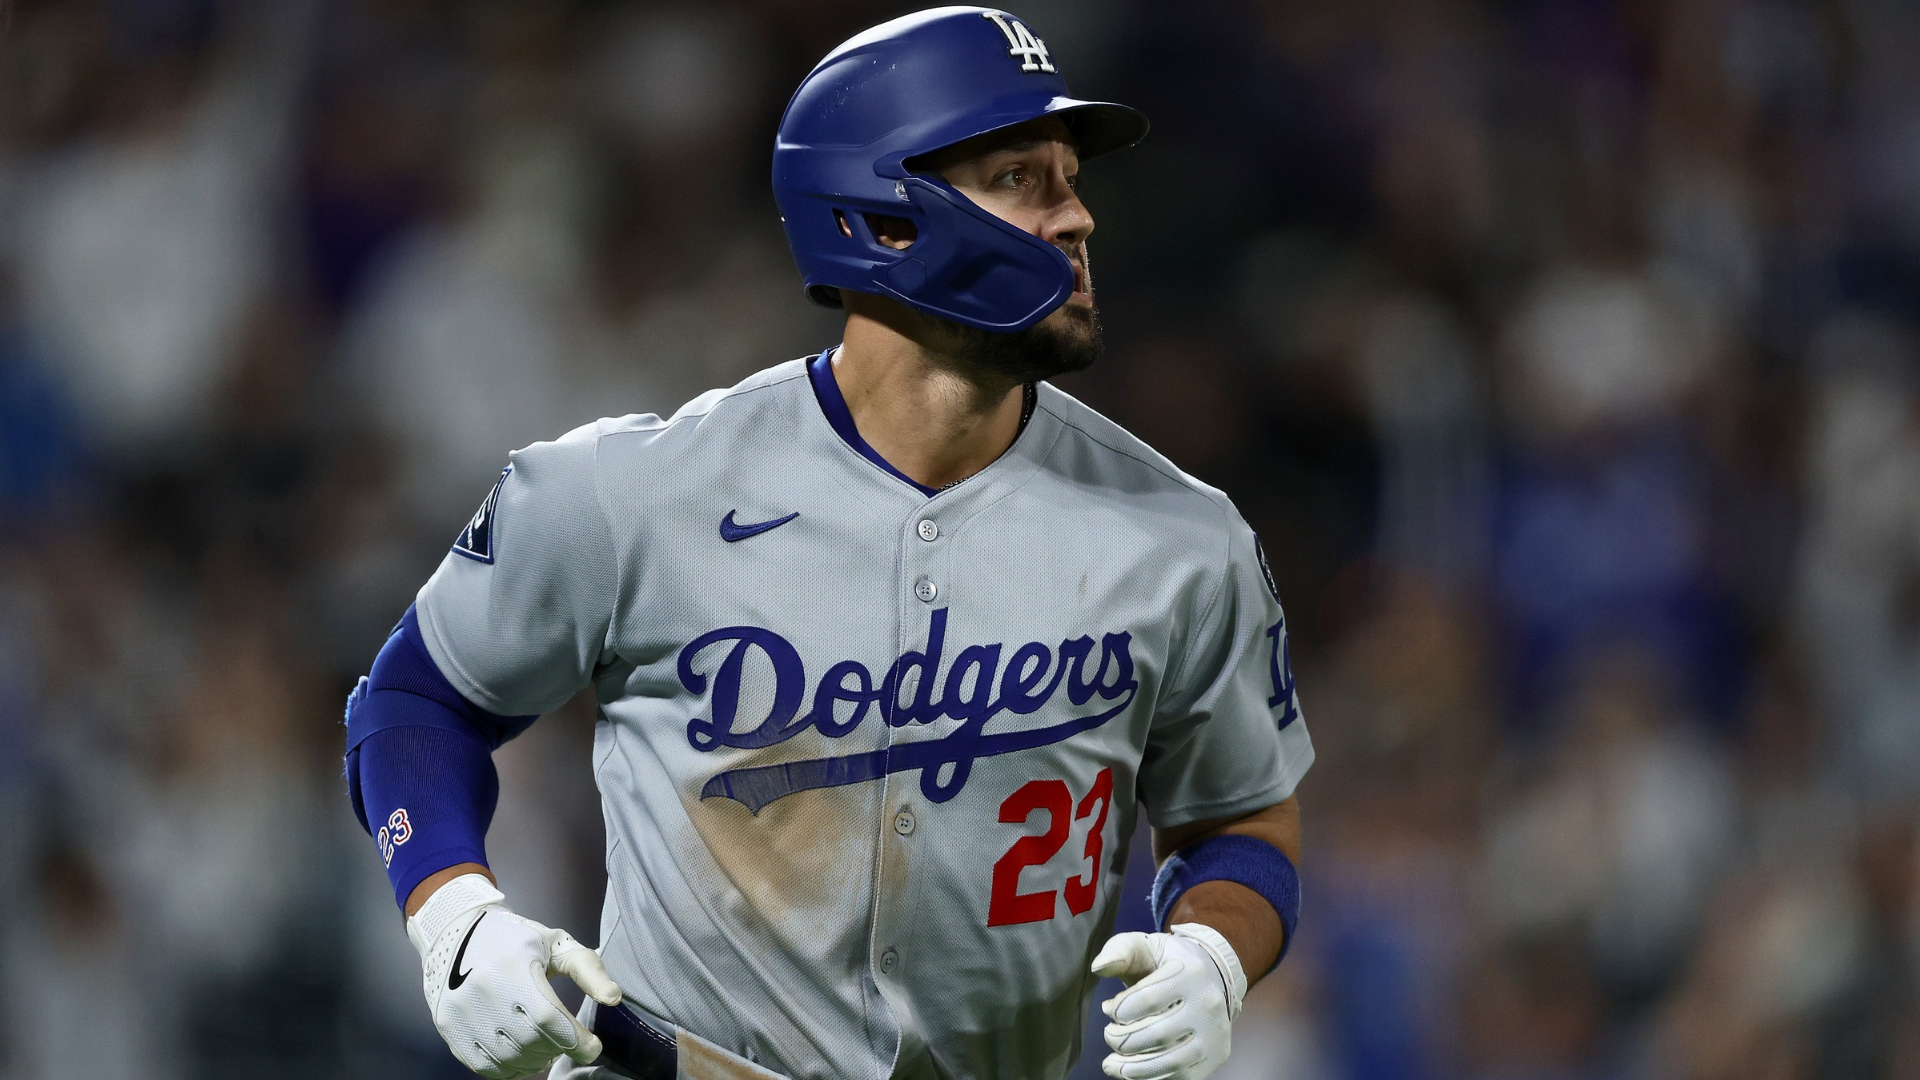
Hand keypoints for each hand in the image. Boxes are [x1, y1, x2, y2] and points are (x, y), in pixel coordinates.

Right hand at [406, 874, 623, 1079]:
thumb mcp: (555, 944)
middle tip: (571, 1042)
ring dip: (538, 1061)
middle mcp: (483, 990)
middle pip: (532, 1041)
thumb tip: (614, 998)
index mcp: (513, 964)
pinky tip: (525, 1056)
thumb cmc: (516, 939)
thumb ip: (588, 970)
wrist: (458, 931)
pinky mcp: (450, 1028)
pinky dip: (511, 1069)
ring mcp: (462, 1012)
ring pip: (509, 1057)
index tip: (593, 1046)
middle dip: (560, 1048)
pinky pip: (484, 1066)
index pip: (550, 1018)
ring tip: (550, 1048)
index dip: (576, 1039)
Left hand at [1091, 923, 1246, 1079]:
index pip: (1146, 999)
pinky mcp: (1215, 1056)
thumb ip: (1120, 951)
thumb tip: (1099, 967)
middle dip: (1120, 1039)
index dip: (1118, 1010)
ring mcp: (1214, 1034)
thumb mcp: (1145, 946)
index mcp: (1190, 973)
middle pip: (1155, 1034)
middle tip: (1109, 1034)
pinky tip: (1131, 1070)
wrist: (1213, 975)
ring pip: (1167, 1061)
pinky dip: (1149, 1077)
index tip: (1109, 1008)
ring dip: (1131, 1067)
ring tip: (1111, 1062)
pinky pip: (1179, 1077)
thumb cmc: (1169, 962)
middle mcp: (1208, 1004)